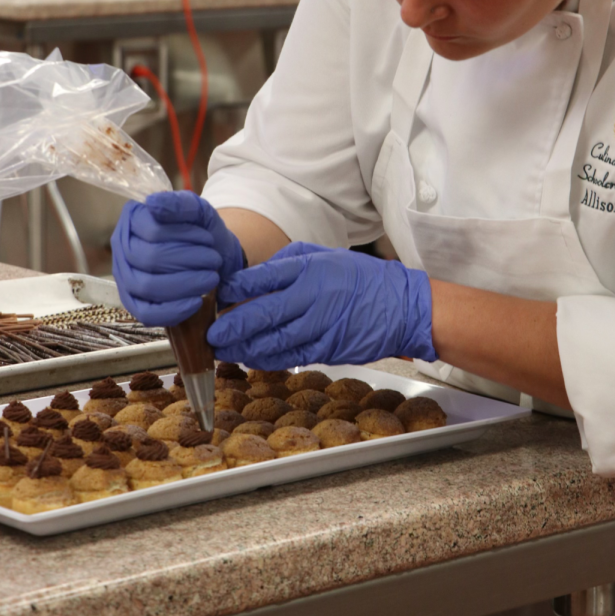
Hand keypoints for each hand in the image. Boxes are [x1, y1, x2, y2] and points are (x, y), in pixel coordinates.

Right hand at [111, 191, 244, 325]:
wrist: (214, 255)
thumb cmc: (201, 230)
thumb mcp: (198, 210)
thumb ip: (179, 203)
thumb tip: (153, 203)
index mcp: (133, 220)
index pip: (152, 232)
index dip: (184, 237)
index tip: (208, 239)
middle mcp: (122, 249)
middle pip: (149, 259)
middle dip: (189, 261)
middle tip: (213, 260)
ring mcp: (125, 278)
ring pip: (147, 287)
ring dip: (186, 283)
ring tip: (211, 277)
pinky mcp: (135, 304)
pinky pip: (146, 314)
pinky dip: (173, 310)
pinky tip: (196, 302)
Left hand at [210, 242, 434, 369]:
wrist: (403, 306)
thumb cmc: (362, 278)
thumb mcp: (325, 256)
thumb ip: (289, 262)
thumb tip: (253, 275)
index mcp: (309, 268)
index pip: (260, 278)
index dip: (233, 290)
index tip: (217, 295)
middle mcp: (312, 296)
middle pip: (261, 313)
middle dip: (231, 326)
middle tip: (211, 334)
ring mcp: (320, 325)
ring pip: (272, 341)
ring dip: (244, 348)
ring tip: (224, 349)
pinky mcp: (327, 349)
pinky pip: (290, 357)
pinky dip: (267, 359)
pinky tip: (251, 357)